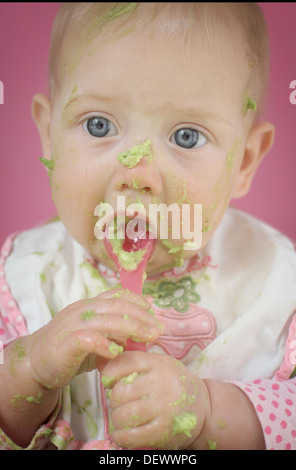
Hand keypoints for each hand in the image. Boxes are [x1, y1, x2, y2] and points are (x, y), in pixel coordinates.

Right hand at [23, 289, 162, 390]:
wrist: (34, 363)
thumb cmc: (69, 351)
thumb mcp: (96, 336)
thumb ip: (116, 331)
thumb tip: (143, 329)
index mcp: (89, 305)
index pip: (116, 295)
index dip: (137, 300)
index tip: (153, 311)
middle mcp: (82, 310)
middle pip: (117, 306)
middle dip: (141, 316)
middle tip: (158, 329)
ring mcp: (73, 325)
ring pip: (106, 320)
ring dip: (132, 329)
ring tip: (149, 338)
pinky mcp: (66, 343)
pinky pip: (87, 339)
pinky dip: (104, 344)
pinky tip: (116, 352)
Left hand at [100, 351, 209, 449]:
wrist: (204, 407)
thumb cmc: (172, 382)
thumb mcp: (156, 364)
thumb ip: (130, 361)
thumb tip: (99, 362)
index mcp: (158, 363)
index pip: (123, 363)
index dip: (109, 374)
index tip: (111, 382)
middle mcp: (162, 383)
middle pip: (120, 392)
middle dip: (114, 400)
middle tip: (121, 402)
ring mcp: (164, 407)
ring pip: (123, 415)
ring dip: (117, 418)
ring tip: (123, 417)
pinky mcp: (164, 431)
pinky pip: (131, 436)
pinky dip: (121, 436)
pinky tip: (122, 433)